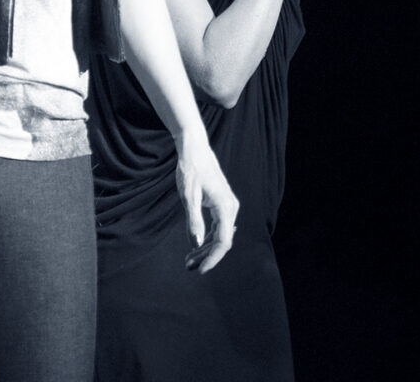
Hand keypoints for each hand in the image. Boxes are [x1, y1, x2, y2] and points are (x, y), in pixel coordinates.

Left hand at [174, 130, 238, 273]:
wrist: (194, 148)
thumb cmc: (190, 169)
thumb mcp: (188, 196)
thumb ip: (193, 220)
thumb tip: (196, 244)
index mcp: (225, 207)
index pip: (223, 241)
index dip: (212, 258)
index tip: (200, 270)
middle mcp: (231, 207)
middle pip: (222, 240)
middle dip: (206, 256)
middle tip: (188, 266)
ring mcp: (228, 205)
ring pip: (220, 234)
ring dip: (206, 248)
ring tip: (189, 259)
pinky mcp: (222, 203)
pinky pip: (218, 226)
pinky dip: (207, 237)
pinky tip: (196, 243)